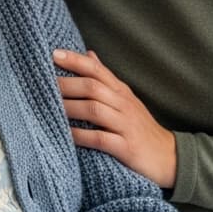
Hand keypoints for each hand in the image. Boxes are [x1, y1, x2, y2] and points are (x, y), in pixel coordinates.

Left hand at [54, 49, 176, 187]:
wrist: (169, 157)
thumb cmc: (140, 127)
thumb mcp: (126, 99)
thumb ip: (106, 78)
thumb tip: (88, 54)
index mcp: (121, 91)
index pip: (97, 70)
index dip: (76, 61)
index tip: (54, 54)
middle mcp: (124, 104)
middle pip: (93, 87)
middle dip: (67, 83)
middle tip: (43, 81)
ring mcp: (125, 126)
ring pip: (94, 110)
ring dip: (70, 107)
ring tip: (50, 106)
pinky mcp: (126, 148)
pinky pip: (100, 139)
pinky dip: (81, 136)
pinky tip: (66, 135)